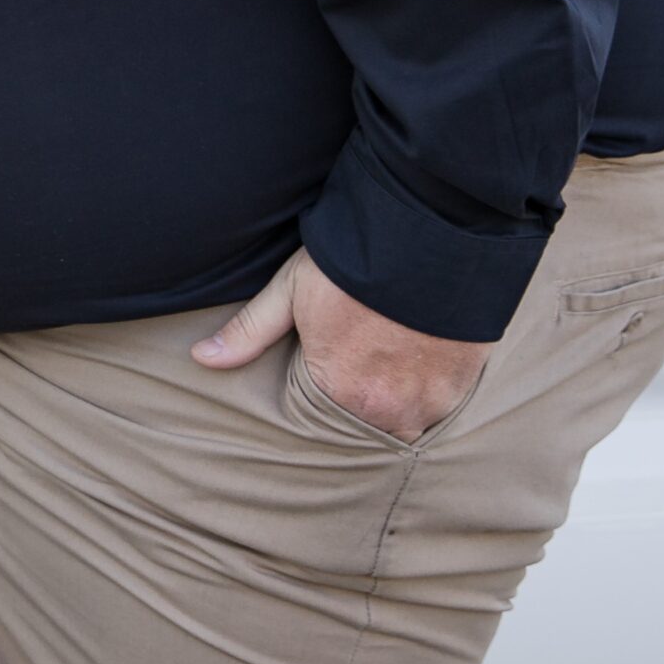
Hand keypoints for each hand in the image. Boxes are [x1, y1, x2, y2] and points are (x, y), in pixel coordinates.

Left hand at [193, 248, 488, 443]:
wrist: (429, 238)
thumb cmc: (351, 263)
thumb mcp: (290, 292)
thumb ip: (249, 332)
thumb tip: (201, 359)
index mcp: (339, 394)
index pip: (320, 420)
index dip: (318, 392)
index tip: (323, 368)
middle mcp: (387, 412)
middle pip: (363, 425)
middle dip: (357, 404)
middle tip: (356, 365)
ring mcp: (430, 402)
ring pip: (404, 420)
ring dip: (394, 402)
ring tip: (386, 361)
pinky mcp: (462, 387)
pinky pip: (439, 406)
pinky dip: (427, 390)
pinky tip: (416, 357)